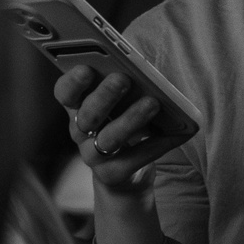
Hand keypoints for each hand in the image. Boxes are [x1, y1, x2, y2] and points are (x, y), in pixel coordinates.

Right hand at [56, 65, 183, 200]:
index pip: (65, 92)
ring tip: (153, 103)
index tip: (86, 68)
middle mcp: (80, 132)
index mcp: (78, 107)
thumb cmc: (124, 124)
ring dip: (131, 119)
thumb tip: (143, 70)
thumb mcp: (120, 103)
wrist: (127, 174)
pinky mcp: (112, 175)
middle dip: (104, 96)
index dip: (73, 82)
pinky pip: (134, 159)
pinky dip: (157, 144)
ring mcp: (93, 156)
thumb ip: (123, 85)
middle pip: (87, 115)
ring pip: (108, 139)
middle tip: (124, 78)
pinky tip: (177, 132)